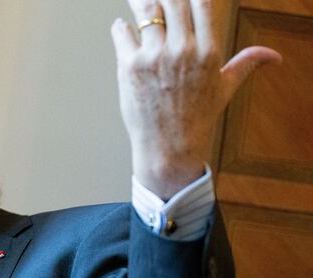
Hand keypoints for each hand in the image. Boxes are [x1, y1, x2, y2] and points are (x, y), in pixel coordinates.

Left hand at [111, 0, 281, 199]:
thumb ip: (246, 63)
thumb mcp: (224, 88)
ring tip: (135, 0)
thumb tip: (273, 56)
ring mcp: (154, 57)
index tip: (182, 0)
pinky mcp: (129, 66)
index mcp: (207, 51)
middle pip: (172, 2)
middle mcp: (182, 50)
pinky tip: (122, 27)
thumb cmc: (196, 118)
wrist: (168, 147)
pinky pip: (122, 32)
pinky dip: (120, 27)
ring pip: (145, 11)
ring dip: (138, 2)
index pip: (201, 4)